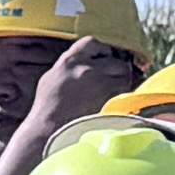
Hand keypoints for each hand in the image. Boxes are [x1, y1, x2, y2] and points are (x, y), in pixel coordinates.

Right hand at [24, 40, 140, 153]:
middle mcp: (86, 69)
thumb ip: (69, 67)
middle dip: (115, 68)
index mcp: (68, 62)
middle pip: (114, 60)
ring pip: (124, 74)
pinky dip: (124, 93)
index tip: (102, 59)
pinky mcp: (112, 98)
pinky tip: (115, 101)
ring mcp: (100, 84)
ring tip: (113, 91)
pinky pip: (127, 90)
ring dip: (122, 80)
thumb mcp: (51, 79)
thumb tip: (84, 61)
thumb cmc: (47, 108)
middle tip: (111, 78)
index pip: (91, 43)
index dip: (101, 51)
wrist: (50, 131)